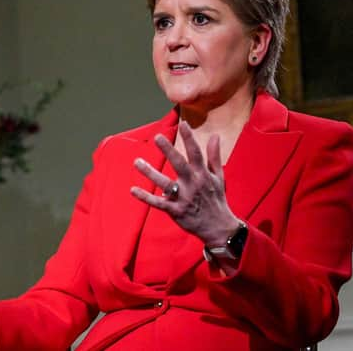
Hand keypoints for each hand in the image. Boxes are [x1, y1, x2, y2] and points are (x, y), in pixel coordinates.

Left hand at [130, 121, 240, 245]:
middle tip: (157, 137)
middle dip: (169, 150)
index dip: (190, 138)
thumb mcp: (218, 177)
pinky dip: (146, 197)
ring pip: (165, 184)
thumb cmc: (217, 199)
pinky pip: (158, 203)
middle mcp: (193, 184)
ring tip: (137, 161)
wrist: (219, 228)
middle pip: (179, 164)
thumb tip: (215, 135)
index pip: (196, 153)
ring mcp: (184, 198)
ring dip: (150, 173)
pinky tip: (133, 190)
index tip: (183, 124)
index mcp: (203, 175)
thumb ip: (214, 156)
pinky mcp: (176, 211)